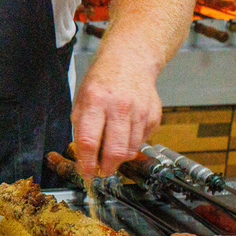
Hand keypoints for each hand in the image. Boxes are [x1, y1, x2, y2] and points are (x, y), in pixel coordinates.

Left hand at [71, 47, 161, 179]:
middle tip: (101, 172)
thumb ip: (81, 129)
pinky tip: (125, 135)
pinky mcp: (154, 115)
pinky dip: (132, 145)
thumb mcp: (81, 101)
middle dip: (107, 168)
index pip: (89, 141)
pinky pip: (142, 141)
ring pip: (131, 150)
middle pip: (115, 150)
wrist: (129, 60)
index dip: (87, 163)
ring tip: (111, 154)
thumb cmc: (101, 82)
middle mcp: (120, 106)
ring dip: (120, 159)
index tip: (86, 174)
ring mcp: (140, 111)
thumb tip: (84, 159)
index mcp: (95, 101)